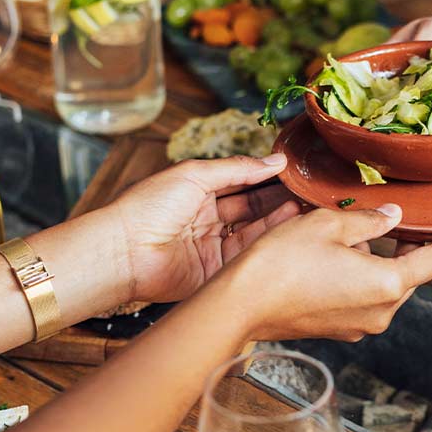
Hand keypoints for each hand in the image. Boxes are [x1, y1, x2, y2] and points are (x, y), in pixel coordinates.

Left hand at [103, 155, 298, 303]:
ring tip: (303, 205)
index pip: (240, 182)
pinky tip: (287, 225)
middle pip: (250, 207)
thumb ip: (238, 168)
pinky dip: (267, 241)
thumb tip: (276, 160)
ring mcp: (211, 246)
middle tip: (307, 190)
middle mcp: (206, 218)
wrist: (124, 251)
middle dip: (277, 198)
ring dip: (277, 218)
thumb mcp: (195, 174)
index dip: (265, 176)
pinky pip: (246, 255)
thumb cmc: (149, 206)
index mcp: (196, 192)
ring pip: (252, 231)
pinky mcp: (215, 271)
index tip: (294, 171)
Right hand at [209, 205, 431, 341]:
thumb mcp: (329, 224)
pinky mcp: (340, 331)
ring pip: (382, 285)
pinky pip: (362, 298)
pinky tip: (328, 261)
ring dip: (373, 262)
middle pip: (407, 273)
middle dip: (400, 248)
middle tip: (386, 221)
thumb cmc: (281, 261)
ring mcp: (361, 326)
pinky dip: (356, 278)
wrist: (239, 306)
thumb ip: (370, 221)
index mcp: (389, 284)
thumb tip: (394, 218)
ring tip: (341, 239)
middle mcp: (382, 311)